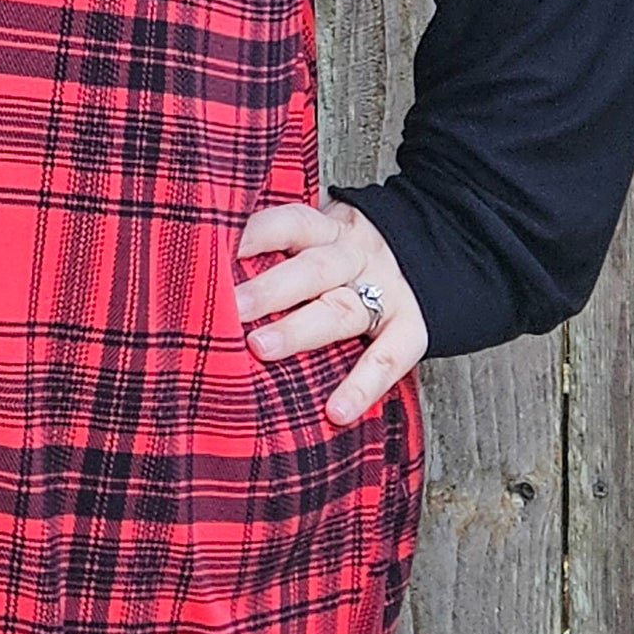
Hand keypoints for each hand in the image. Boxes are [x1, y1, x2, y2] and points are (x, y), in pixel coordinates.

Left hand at [233, 198, 427, 426]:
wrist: (430, 250)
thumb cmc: (345, 255)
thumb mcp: (317, 236)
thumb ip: (275, 248)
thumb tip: (204, 265)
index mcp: (327, 229)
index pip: (289, 222)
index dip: (256, 233)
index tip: (216, 249)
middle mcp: (354, 256)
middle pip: (311, 270)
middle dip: (269, 288)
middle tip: (230, 306)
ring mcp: (386, 291)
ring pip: (340, 310)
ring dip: (299, 329)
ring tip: (262, 348)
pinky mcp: (411, 329)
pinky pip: (388, 359)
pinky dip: (362, 386)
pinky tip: (336, 411)